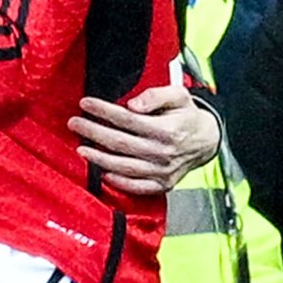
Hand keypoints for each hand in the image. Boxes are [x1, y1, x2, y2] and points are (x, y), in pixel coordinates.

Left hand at [69, 82, 221, 196]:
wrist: (207, 141)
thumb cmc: (187, 116)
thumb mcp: (178, 95)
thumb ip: (156, 96)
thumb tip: (132, 105)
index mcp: (167, 130)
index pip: (128, 120)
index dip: (104, 111)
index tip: (85, 104)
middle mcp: (164, 152)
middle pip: (121, 143)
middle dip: (94, 132)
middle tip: (75, 123)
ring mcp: (163, 171)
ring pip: (125, 167)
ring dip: (99, 159)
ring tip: (81, 148)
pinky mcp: (163, 184)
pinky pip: (137, 187)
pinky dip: (118, 182)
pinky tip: (102, 174)